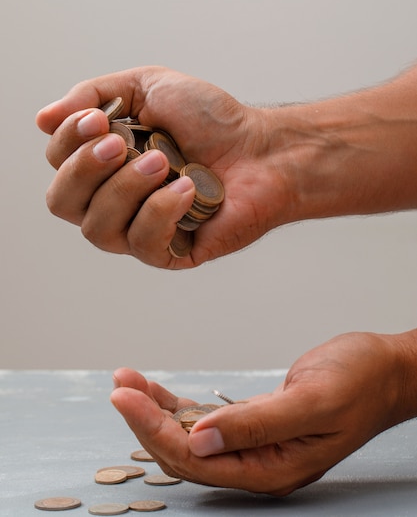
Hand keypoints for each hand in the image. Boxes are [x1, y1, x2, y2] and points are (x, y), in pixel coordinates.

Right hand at [36, 67, 290, 268]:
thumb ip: (94, 94)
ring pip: (97, 229)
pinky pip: (142, 245)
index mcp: (104, 162)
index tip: (102, 119)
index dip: (70, 142)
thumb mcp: (149, 87)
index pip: (58, 163)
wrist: (263, 148)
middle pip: (62, 203)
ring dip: (126, 189)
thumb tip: (43, 120)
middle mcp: (113, 199)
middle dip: (86, 170)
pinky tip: (186, 189)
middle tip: (122, 143)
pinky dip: (160, 212)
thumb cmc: (211, 119)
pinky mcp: (169, 252)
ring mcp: (139, 228)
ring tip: (163, 163)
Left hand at [110, 332, 406, 494]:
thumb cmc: (359, 382)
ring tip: (127, 380)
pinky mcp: (255, 422)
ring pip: (190, 435)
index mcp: (271, 468)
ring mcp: (256, 444)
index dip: (153, 430)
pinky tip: (157, 390)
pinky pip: (206, 419)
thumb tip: (200, 441)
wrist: (384, 370)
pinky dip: (178, 404)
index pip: (195, 460)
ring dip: (156, 409)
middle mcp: (258, 462)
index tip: (125, 397)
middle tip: (120, 385)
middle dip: (146, 419)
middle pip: (184, 451)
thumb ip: (258, 425)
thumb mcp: (312, 401)